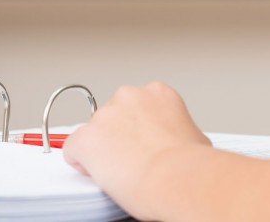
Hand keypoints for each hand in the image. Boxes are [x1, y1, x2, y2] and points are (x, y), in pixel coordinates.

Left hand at [62, 82, 210, 220]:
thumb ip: (177, 130)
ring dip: (103, 149)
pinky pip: (73, 150)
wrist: (174, 177)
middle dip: (120, 136)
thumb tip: (177, 143)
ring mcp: (104, 115)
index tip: (144, 143)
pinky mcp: (84, 138)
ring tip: (122, 170)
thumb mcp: (196, 136)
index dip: (140, 129)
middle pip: (114, 116)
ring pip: (95, 133)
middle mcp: (129, 96)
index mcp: (158, 93)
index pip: (138, 106)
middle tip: (133, 159)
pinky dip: (82, 163)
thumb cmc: (189, 163)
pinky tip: (100, 173)